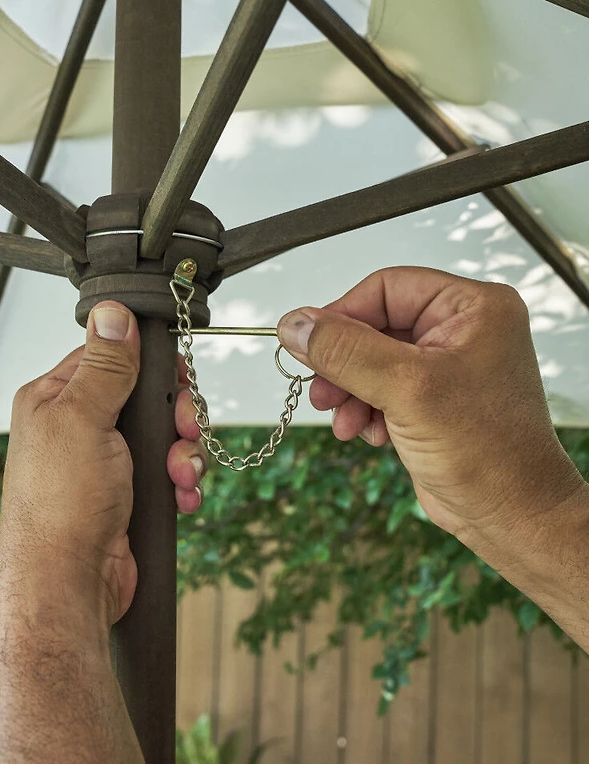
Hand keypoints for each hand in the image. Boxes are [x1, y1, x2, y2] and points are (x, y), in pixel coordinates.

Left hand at [0, 301, 206, 629]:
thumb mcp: (83, 419)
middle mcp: (78, 425)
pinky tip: (180, 495)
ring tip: (177, 475)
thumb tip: (113, 314)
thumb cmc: (59, 507)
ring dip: (183, 454)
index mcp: (55, 398)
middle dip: (174, 416)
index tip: (175, 376)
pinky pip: (168, 470)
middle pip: (147, 396)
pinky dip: (182, 481)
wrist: (70, 583)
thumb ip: (106, 366)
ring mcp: (105, 460)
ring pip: (163, 434)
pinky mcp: (127, 490)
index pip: (110, 357)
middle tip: (181, 430)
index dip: (148, 365)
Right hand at [276, 267, 584, 538]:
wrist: (509, 516)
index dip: (342, 315)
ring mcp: (444, 365)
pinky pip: (378, 388)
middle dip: (343, 364)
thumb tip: (295, 324)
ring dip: (349, 391)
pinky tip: (370, 434)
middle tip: (321, 391)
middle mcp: (460, 330)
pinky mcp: (430, 397)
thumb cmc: (487, 453)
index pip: (386, 289)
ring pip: (370, 360)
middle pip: (373, 327)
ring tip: (344, 421)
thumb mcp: (406, 390)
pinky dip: (364, 409)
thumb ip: (345, 352)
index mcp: (472, 308)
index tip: (309, 344)